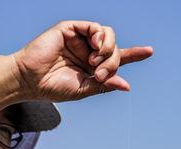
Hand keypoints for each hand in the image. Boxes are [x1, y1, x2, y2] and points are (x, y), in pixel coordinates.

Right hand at [12, 21, 152, 101]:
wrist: (31, 81)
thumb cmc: (53, 87)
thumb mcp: (84, 89)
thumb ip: (105, 84)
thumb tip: (126, 85)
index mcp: (93, 66)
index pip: (118, 58)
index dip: (134, 54)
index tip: (149, 51)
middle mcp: (88, 50)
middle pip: (115, 48)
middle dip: (113, 62)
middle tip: (99, 74)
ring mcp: (80, 39)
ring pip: (108, 35)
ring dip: (108, 50)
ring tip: (94, 63)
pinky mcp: (70, 29)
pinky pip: (94, 27)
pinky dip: (99, 37)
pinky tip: (94, 48)